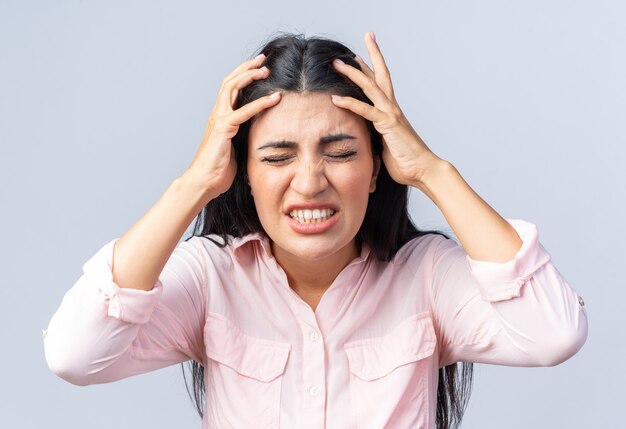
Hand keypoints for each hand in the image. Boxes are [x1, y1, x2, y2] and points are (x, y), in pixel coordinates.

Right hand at [183, 53, 281, 197]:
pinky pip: (244, 111)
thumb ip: (244, 136)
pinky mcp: (223, 129)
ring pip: (232, 88)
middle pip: (229, 82)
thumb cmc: (219, 170)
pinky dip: (260, 103)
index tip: (258, 67)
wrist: (203, 182)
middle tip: (263, 59)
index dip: (243, 75)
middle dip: (246, 68)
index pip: (230, 89)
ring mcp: (218, 119)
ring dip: (250, 76)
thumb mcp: (236, 148)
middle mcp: (217, 114)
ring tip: (266, 69)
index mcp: (220, 117)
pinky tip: (274, 98)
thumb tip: (260, 134)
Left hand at [330, 32, 444, 188]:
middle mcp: (392, 108)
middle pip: (379, 75)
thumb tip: (365, 137)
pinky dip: (350, 103)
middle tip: (358, 42)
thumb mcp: (385, 146)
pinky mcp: (388, 125)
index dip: (370, 69)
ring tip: (337, 62)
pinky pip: (366, 111)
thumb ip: (375, 137)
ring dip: (352, 73)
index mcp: (391, 112)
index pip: (380, 85)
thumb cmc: (406, 162)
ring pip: (370, 86)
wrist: (424, 170)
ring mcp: (391, 114)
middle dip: (368, 56)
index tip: (359, 56)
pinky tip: (335, 98)